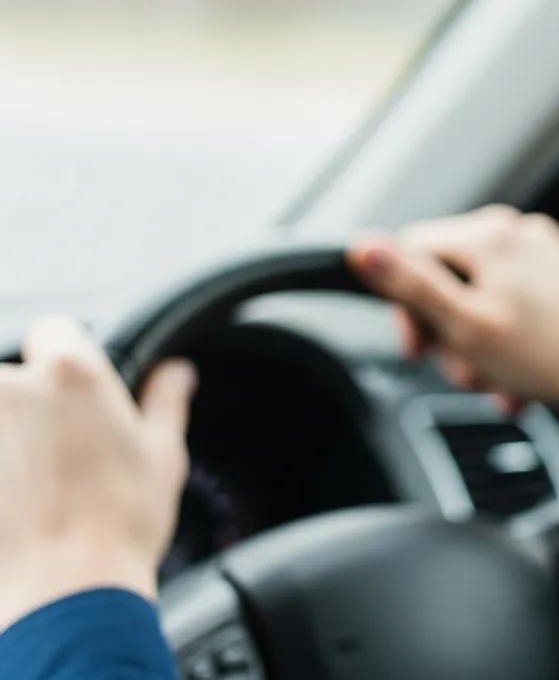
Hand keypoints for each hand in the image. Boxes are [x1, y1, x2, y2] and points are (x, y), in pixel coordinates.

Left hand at [0, 315, 195, 629]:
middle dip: (33, 405)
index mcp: (72, 373)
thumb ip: (166, 402)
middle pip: (15, 375)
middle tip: (61, 450)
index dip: (68, 354)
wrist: (62, 594)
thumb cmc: (119, 524)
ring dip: (10, 439)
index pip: (54, 328)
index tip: (77, 389)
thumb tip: (177, 373)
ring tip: (33, 484)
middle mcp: (13, 390)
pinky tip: (16, 503)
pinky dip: (0, 472)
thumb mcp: (162, 455)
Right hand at [346, 204, 558, 489]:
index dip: (406, 307)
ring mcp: (542, 253)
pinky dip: (508, 343)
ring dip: (478, 347)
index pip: (412, 254)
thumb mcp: (464, 325)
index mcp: (489, 233)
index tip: (416, 350)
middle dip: (450, 334)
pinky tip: (519, 377)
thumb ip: (410, 284)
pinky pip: (512, 306)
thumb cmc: (549, 355)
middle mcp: (516, 231)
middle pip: (447, 280)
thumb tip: (362, 245)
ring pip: (479, 300)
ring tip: (501, 379)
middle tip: (468, 369)